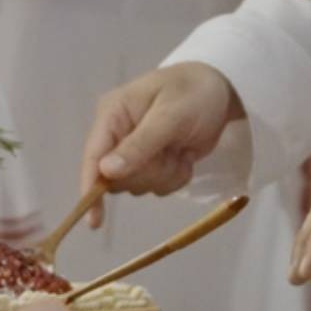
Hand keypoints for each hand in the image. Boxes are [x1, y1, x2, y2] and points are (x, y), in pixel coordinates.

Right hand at [80, 63, 240, 224]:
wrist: (220, 89)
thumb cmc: (193, 92)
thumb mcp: (171, 115)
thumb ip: (140, 143)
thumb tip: (107, 172)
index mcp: (112, 114)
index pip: (93, 156)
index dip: (90, 189)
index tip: (93, 220)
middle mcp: (117, 135)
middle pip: (117, 179)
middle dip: (149, 171)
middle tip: (172, 148)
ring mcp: (134, 152)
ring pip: (139, 186)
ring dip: (165, 173)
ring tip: (180, 146)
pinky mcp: (152, 163)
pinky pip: (158, 187)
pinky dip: (176, 176)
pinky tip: (185, 154)